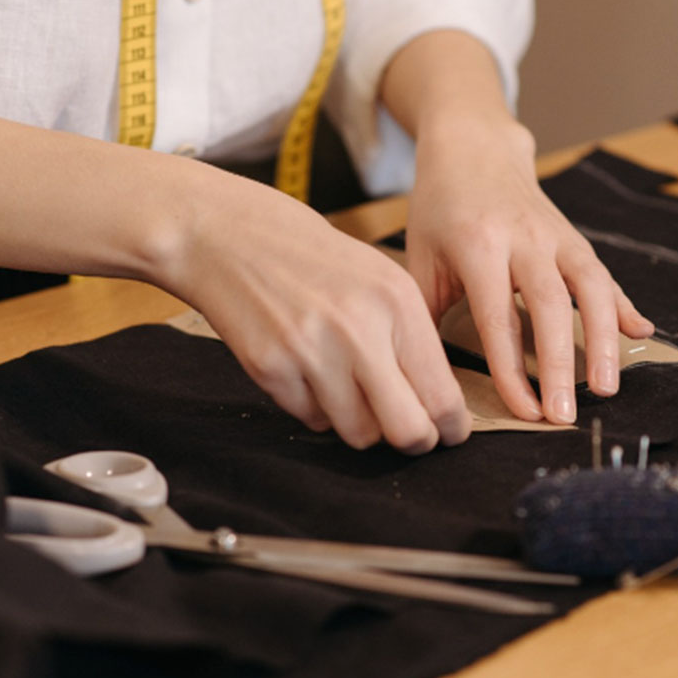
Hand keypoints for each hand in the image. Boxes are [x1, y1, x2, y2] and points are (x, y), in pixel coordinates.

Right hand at [161, 167, 470, 452]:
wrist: (227, 236)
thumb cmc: (311, 258)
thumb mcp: (380, 278)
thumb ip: (411, 337)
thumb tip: (438, 404)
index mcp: (397, 302)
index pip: (442, 394)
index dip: (450, 426)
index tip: (448, 432)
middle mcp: (359, 329)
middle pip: (407, 431)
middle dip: (415, 441)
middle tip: (412, 435)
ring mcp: (312, 352)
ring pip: (359, 434)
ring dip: (361, 422)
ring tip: (349, 385)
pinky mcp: (271, 369)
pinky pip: (313, 420)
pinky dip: (316, 407)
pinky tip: (306, 368)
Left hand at [405, 116, 653, 423]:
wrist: (473, 147)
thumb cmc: (440, 209)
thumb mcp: (420, 256)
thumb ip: (426, 311)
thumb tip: (430, 372)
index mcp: (479, 246)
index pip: (499, 320)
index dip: (514, 372)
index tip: (526, 411)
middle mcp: (524, 239)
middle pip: (552, 307)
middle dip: (562, 365)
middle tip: (567, 416)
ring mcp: (556, 235)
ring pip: (591, 288)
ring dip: (604, 341)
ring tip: (607, 388)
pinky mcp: (574, 237)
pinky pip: (604, 274)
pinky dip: (623, 305)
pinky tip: (641, 333)